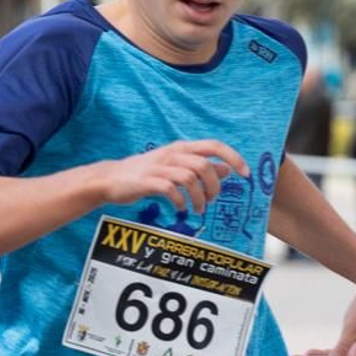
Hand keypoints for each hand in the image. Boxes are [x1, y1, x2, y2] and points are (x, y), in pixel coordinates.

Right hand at [94, 139, 248, 214]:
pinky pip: (171, 190)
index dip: (233, 158)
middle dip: (213, 187)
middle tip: (210, 202)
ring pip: (190, 178)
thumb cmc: (146, 174)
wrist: (111, 179)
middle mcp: (172, 154)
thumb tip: (227, 170)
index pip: (214, 146)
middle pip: (205, 166)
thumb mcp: (176, 167)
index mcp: (181, 148)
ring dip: (199, 197)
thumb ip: (201, 167)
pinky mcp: (148, 181)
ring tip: (197, 209)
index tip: (244, 174)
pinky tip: (180, 208)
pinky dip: (180, 201)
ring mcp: (159, 167)